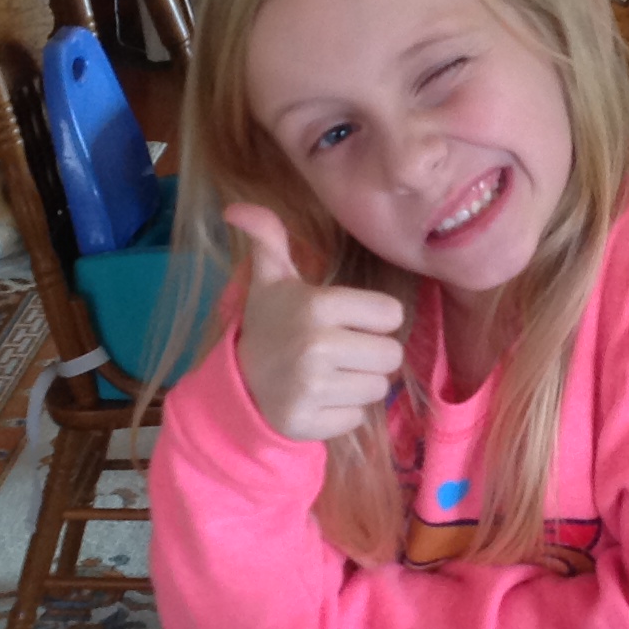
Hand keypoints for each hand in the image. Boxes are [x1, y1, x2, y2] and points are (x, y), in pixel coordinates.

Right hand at [228, 204, 407, 442]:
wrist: (237, 384)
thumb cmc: (269, 326)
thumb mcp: (271, 279)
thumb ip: (268, 237)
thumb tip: (237, 206)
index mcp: (317, 305)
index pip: (391, 314)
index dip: (375, 319)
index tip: (349, 321)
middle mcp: (317, 346)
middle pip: (391, 356)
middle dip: (371, 356)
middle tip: (341, 353)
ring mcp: (312, 388)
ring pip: (377, 389)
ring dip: (358, 385)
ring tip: (328, 376)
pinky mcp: (308, 422)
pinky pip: (357, 419)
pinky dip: (341, 413)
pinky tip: (317, 400)